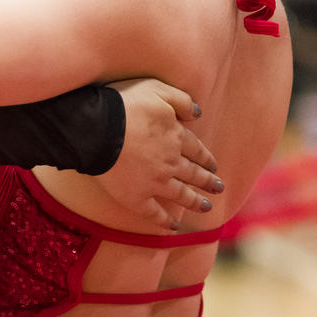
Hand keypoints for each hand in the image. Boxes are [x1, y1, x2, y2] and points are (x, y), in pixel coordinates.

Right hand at [96, 78, 224, 231]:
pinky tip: (173, 226)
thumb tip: (199, 113)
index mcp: (177, 138)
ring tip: (206, 208)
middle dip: (208, 181)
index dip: (206, 158)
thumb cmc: (125, 104)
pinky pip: (154, 214)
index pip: (197, 150)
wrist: (97, 129)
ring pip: (181, 195)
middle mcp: (171, 163)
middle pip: (194, 174)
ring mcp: (155, 183)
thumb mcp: (158, 89)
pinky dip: (165, 222)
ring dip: (195, 202)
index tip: (214, 165)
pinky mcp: (136, 198)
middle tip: (218, 188)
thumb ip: (182, 100)